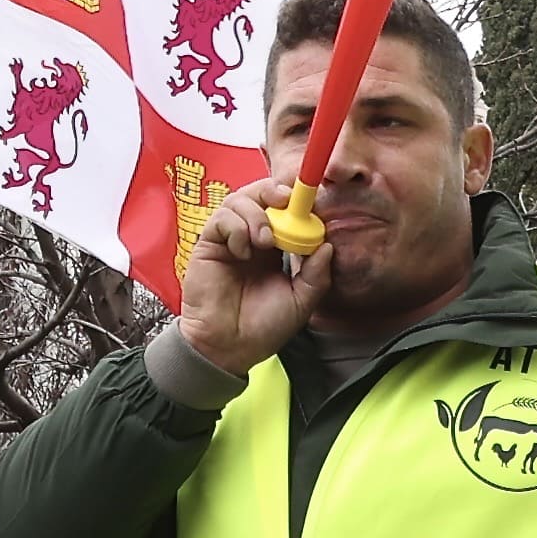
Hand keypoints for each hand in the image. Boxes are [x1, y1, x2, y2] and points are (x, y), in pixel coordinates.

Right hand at [170, 178, 326, 377]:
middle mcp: (252, 238)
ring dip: (256, 213)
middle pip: (261, 194)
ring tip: (263, 240)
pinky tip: (242, 250)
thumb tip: (328, 244)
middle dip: (274, 190)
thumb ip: (316, 275)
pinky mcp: (208, 244)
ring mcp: (229, 239)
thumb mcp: (301, 302)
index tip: (312, 201)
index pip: (286, 211)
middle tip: (286, 200)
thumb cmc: (264, 327)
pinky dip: (235, 227)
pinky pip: (221, 218)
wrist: (229, 347)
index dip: (298, 202)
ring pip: (239, 200)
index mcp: (277, 249)